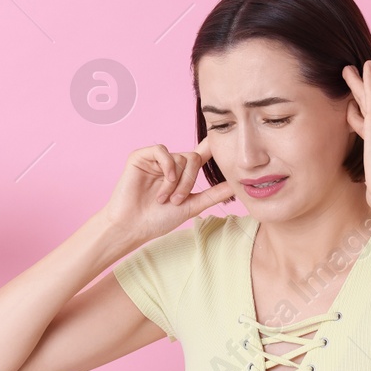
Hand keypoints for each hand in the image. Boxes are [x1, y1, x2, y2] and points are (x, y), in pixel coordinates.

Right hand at [102, 136, 237, 244]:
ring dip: (177, 182)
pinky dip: (167, 167)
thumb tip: (238, 186)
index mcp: (182, 173)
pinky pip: (162, 151)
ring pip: (180, 157)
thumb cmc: (157, 220)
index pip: (201, 154)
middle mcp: (170, 164)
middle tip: (176, 200)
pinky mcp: (140, 157)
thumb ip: (214, 194)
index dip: (213, 148)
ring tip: (164, 198)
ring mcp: (155, 160)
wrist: (132, 227)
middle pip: (193, 158)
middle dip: (189, 181)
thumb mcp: (192, 206)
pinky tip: (164, 182)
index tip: (227, 143)